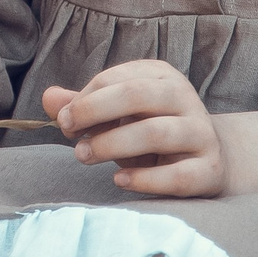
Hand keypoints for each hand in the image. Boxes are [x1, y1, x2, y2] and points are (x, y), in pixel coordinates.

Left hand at [45, 59, 223, 197]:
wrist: (208, 158)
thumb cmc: (150, 131)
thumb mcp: (117, 114)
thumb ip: (84, 105)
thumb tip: (48, 98)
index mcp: (161, 76)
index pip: (115, 79)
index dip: (84, 99)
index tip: (64, 120)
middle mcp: (184, 98)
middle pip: (136, 96)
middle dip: (94, 112)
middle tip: (68, 132)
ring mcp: (201, 133)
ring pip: (155, 133)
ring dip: (112, 144)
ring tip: (83, 156)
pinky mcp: (209, 169)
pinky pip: (177, 175)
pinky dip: (144, 179)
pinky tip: (119, 180)